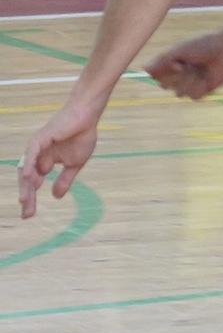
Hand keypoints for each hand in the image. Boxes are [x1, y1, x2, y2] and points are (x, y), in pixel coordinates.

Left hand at [18, 102, 98, 219]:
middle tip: (27, 215)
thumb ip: (64, 180)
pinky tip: (29, 178)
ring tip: (24, 201)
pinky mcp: (40, 139)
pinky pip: (31, 154)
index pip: (34, 184)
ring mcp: (37, 148)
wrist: (87, 117)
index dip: (31, 199)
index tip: (29, 215)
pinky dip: (29, 166)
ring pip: (27, 169)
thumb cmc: (82, 136)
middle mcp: (37, 156)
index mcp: (44, 162)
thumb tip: (56, 196)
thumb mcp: (74, 164)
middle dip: (27, 197)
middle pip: (28, 180)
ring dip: (25, 186)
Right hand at [146, 29, 222, 99]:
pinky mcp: (202, 91)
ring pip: (178, 93)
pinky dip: (199, 86)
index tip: (174, 63)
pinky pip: (193, 96)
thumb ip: (162, 61)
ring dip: (188, 81)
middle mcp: (179, 75)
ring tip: (199, 70)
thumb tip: (144, 69)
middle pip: (164, 86)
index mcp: (171, 63)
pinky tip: (207, 77)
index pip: (155, 75)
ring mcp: (190, 83)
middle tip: (188, 65)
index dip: (162, 72)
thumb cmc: (203, 46)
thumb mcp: (180, 50)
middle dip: (175, 77)